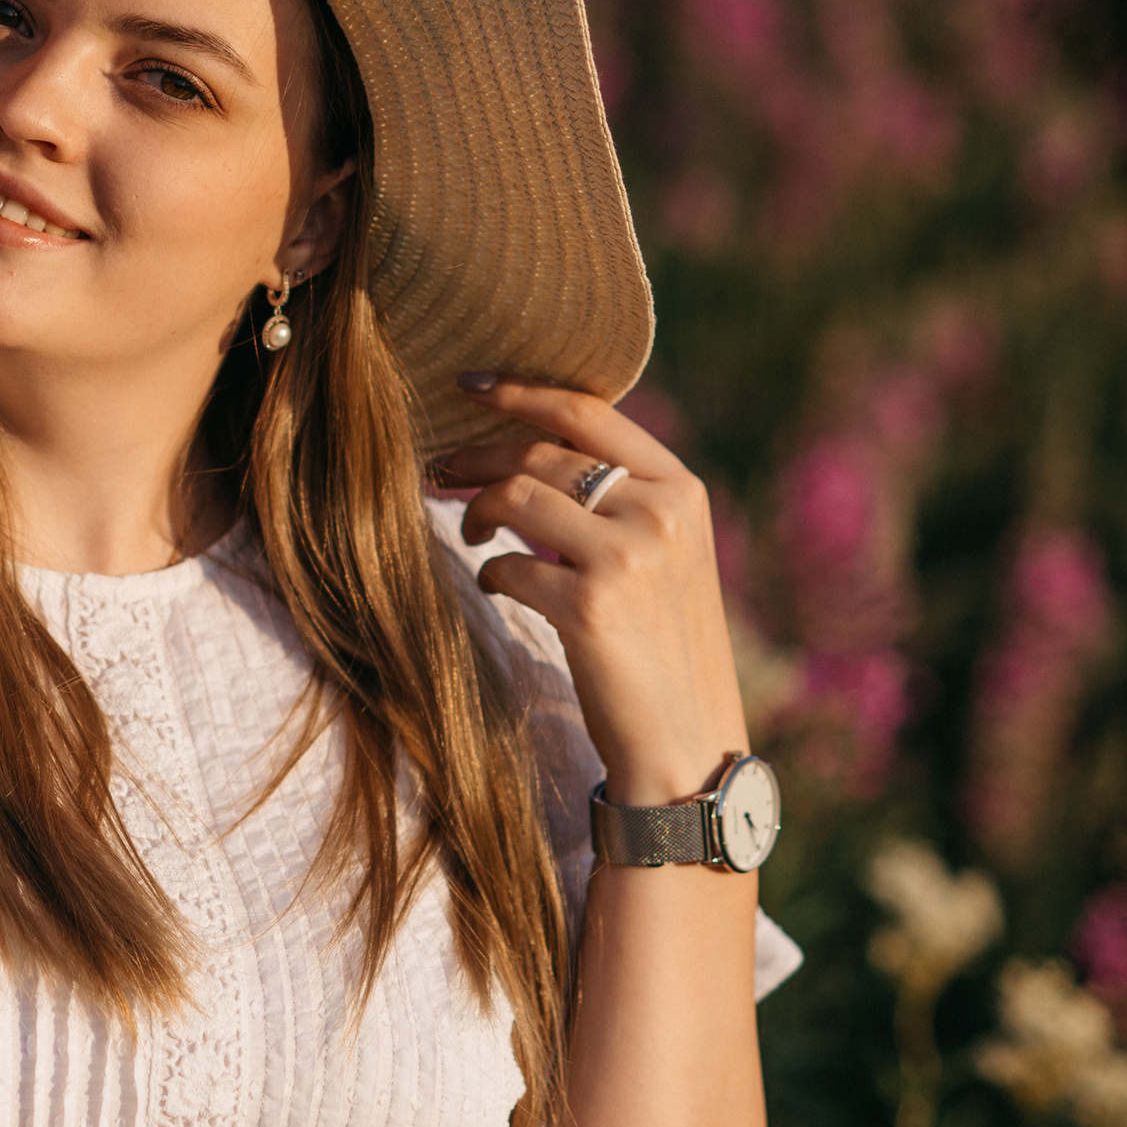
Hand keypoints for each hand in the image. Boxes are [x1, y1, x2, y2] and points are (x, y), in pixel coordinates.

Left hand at [433, 374, 749, 806]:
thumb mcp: (667, 554)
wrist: (687, 741)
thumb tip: (536, 446)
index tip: (469, 385)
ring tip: (471, 534)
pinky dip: (489, 573)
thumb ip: (623, 497)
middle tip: (439, 471)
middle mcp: (660, 511)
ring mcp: (628, 557)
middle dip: (476, 455)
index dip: (520, 391)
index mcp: (681, 488)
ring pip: (515, 495)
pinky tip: (496, 585)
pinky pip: (507, 565)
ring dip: (476, 511)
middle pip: (539, 452)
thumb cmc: (663, 644)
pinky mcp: (589, 606)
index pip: (588, 412)